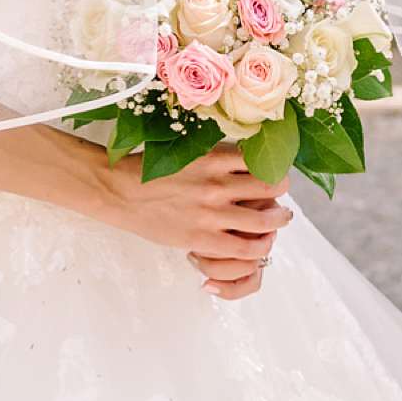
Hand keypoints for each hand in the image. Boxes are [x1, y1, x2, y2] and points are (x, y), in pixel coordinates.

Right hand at [95, 143, 291, 281]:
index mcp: (215, 157)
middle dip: (280, 190)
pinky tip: (262, 245)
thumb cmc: (151, 171)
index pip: (261, 159)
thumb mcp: (188, 153)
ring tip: (281, 218)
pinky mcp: (203, 238)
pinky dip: (260, 248)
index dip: (273, 164)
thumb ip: (216, 158)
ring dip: (278, 220)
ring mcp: (212, 212)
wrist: (120, 192)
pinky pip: (245, 248)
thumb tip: (244, 160)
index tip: (275, 168)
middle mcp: (218, 182)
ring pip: (264, 219)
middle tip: (281, 194)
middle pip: (271, 186)